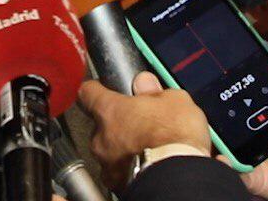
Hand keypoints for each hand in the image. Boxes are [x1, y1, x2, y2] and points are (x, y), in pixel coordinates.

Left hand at [79, 72, 210, 188]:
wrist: (180, 175)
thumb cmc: (174, 138)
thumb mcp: (174, 100)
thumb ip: (153, 91)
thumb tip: (145, 83)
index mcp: (109, 110)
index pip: (87, 93)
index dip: (96, 90)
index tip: (103, 89)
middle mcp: (100, 137)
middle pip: (100, 124)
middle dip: (117, 123)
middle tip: (140, 122)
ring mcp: (106, 163)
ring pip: (108, 150)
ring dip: (122, 147)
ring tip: (147, 147)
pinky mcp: (117, 184)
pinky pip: (117, 172)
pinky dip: (127, 168)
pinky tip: (145, 164)